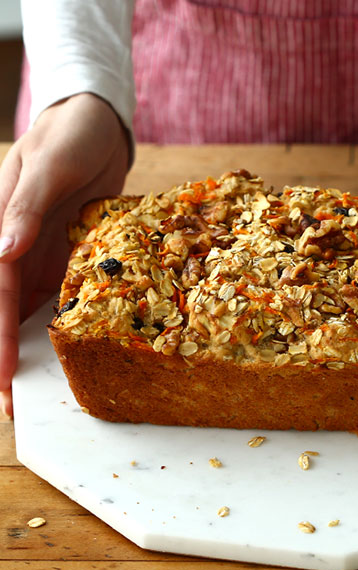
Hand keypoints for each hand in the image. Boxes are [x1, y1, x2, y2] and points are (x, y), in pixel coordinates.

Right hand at [0, 93, 129, 417]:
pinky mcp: (65, 256)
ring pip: (23, 310)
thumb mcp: (48, 166)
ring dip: (23, 350)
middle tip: (11, 404)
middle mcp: (14, 247)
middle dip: (2, 354)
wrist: (98, 128)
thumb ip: (24, 208)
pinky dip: (53, 327)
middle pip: (2, 308)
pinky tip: (58, 355)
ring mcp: (38, 255)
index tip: (0, 373)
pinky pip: (56, 296)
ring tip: (29, 392)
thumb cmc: (70, 136)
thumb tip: (1, 252)